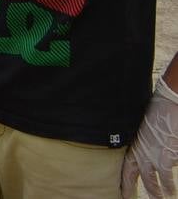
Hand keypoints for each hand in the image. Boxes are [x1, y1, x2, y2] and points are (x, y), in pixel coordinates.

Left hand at [122, 79, 177, 197]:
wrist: (168, 105)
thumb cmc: (158, 113)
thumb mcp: (145, 129)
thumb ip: (145, 141)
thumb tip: (149, 147)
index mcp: (135, 144)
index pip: (126, 167)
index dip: (125, 181)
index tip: (123, 193)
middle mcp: (141, 152)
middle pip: (135, 175)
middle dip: (138, 189)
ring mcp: (152, 155)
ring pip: (151, 179)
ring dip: (157, 191)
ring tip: (161, 198)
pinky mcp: (165, 156)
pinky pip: (166, 175)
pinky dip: (168, 184)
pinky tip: (171, 191)